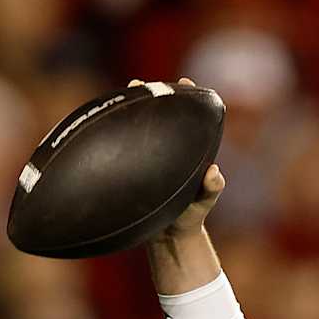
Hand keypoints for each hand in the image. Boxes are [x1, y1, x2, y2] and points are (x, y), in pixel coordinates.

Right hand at [129, 77, 225, 239]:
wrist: (169, 236)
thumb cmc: (191, 216)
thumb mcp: (204, 203)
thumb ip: (212, 189)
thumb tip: (215, 172)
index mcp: (188, 151)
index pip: (189, 118)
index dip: (187, 97)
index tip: (184, 81)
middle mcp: (168, 148)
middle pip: (163, 115)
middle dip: (154, 95)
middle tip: (141, 83)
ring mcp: (150, 156)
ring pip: (141, 127)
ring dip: (133, 108)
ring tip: (125, 92)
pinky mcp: (133, 167)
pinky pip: (125, 146)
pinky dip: (116, 133)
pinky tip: (104, 121)